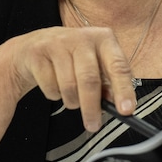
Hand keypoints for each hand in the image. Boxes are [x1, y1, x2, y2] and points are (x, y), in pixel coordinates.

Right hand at [9, 26, 137, 131]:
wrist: (34, 45)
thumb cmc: (72, 57)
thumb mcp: (95, 64)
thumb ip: (108, 83)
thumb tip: (116, 103)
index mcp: (104, 39)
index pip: (118, 66)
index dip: (123, 90)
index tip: (126, 110)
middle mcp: (82, 37)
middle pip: (89, 79)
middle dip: (91, 107)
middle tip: (93, 125)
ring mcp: (58, 43)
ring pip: (68, 86)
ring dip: (71, 101)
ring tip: (71, 97)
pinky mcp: (38, 52)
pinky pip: (50, 87)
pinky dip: (53, 94)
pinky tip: (54, 84)